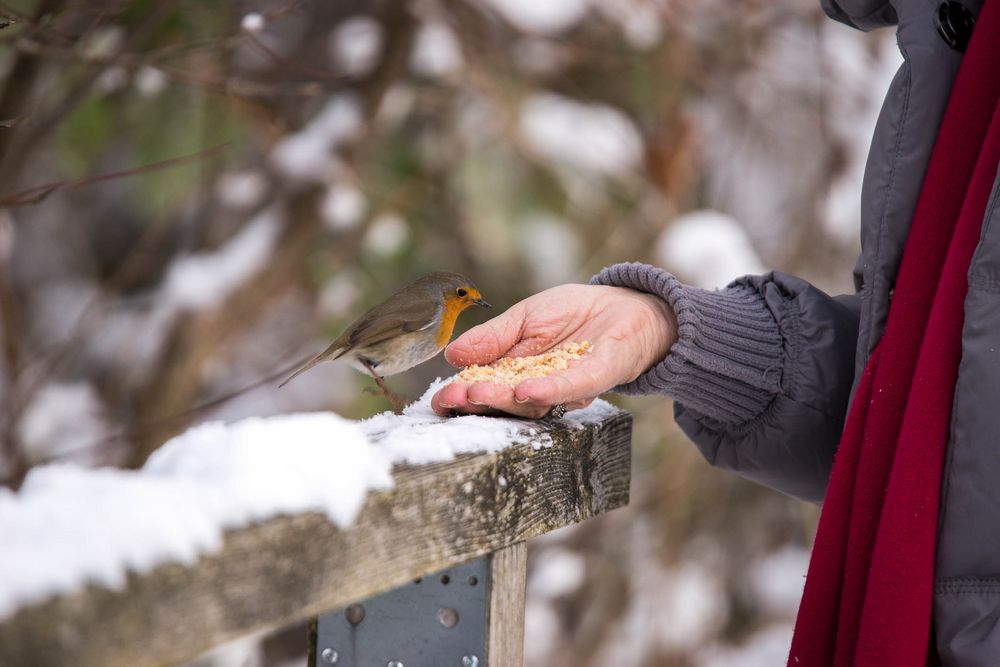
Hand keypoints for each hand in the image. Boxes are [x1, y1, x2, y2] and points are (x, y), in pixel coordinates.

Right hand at [431, 284, 677, 417]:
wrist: (627, 306)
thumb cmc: (575, 313)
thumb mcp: (525, 317)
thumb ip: (493, 337)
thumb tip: (453, 354)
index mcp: (518, 374)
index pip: (486, 388)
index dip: (463, 396)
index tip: (439, 399)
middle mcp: (541, 388)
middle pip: (505, 402)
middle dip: (478, 400)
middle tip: (454, 397)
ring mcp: (568, 387)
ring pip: (533, 401)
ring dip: (505, 398)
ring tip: (478, 392)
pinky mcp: (596, 377)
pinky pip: (571, 388)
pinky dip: (549, 391)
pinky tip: (527, 390)